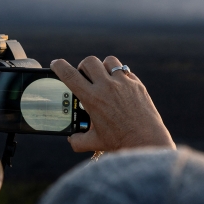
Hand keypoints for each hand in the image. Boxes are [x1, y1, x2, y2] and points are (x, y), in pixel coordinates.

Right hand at [51, 56, 174, 151]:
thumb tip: (72, 139)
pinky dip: (119, 76)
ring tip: (103, 78)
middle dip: (83, 67)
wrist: (147, 141)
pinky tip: (120, 88)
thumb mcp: (94, 142)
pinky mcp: (137, 84)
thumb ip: (78, 140)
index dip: (59, 66)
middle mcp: (107, 87)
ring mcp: (123, 83)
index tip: (56, 64)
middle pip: (89, 61)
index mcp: (92, 99)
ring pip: (108, 61)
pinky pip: (125, 71)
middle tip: (85, 77)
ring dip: (102, 67)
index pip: (70, 75)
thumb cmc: (119, 142)